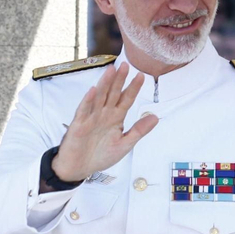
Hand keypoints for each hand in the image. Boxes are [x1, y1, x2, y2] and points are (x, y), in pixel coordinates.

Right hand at [50, 60, 158, 182]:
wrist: (80, 168)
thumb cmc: (100, 155)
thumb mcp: (125, 144)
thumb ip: (139, 130)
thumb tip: (155, 117)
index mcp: (115, 118)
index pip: (126, 99)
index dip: (133, 88)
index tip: (141, 76)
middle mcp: (103, 114)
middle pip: (112, 93)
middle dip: (119, 80)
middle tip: (126, 65)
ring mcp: (91, 117)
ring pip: (99, 97)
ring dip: (104, 84)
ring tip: (111, 70)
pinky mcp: (79, 124)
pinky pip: (84, 111)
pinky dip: (88, 101)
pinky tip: (93, 91)